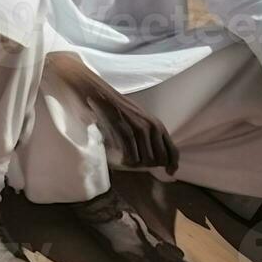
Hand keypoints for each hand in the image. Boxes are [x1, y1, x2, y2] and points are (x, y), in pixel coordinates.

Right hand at [52, 53, 178, 172]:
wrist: (89, 88)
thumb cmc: (109, 105)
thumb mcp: (133, 117)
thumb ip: (144, 132)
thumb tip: (152, 155)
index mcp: (155, 123)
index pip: (172, 150)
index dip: (172, 164)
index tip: (169, 173)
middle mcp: (151, 125)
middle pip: (159, 159)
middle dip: (148, 165)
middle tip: (132, 161)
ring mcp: (137, 126)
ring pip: (146, 159)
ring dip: (135, 164)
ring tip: (122, 159)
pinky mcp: (121, 128)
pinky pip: (130, 155)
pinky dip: (126, 161)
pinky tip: (118, 159)